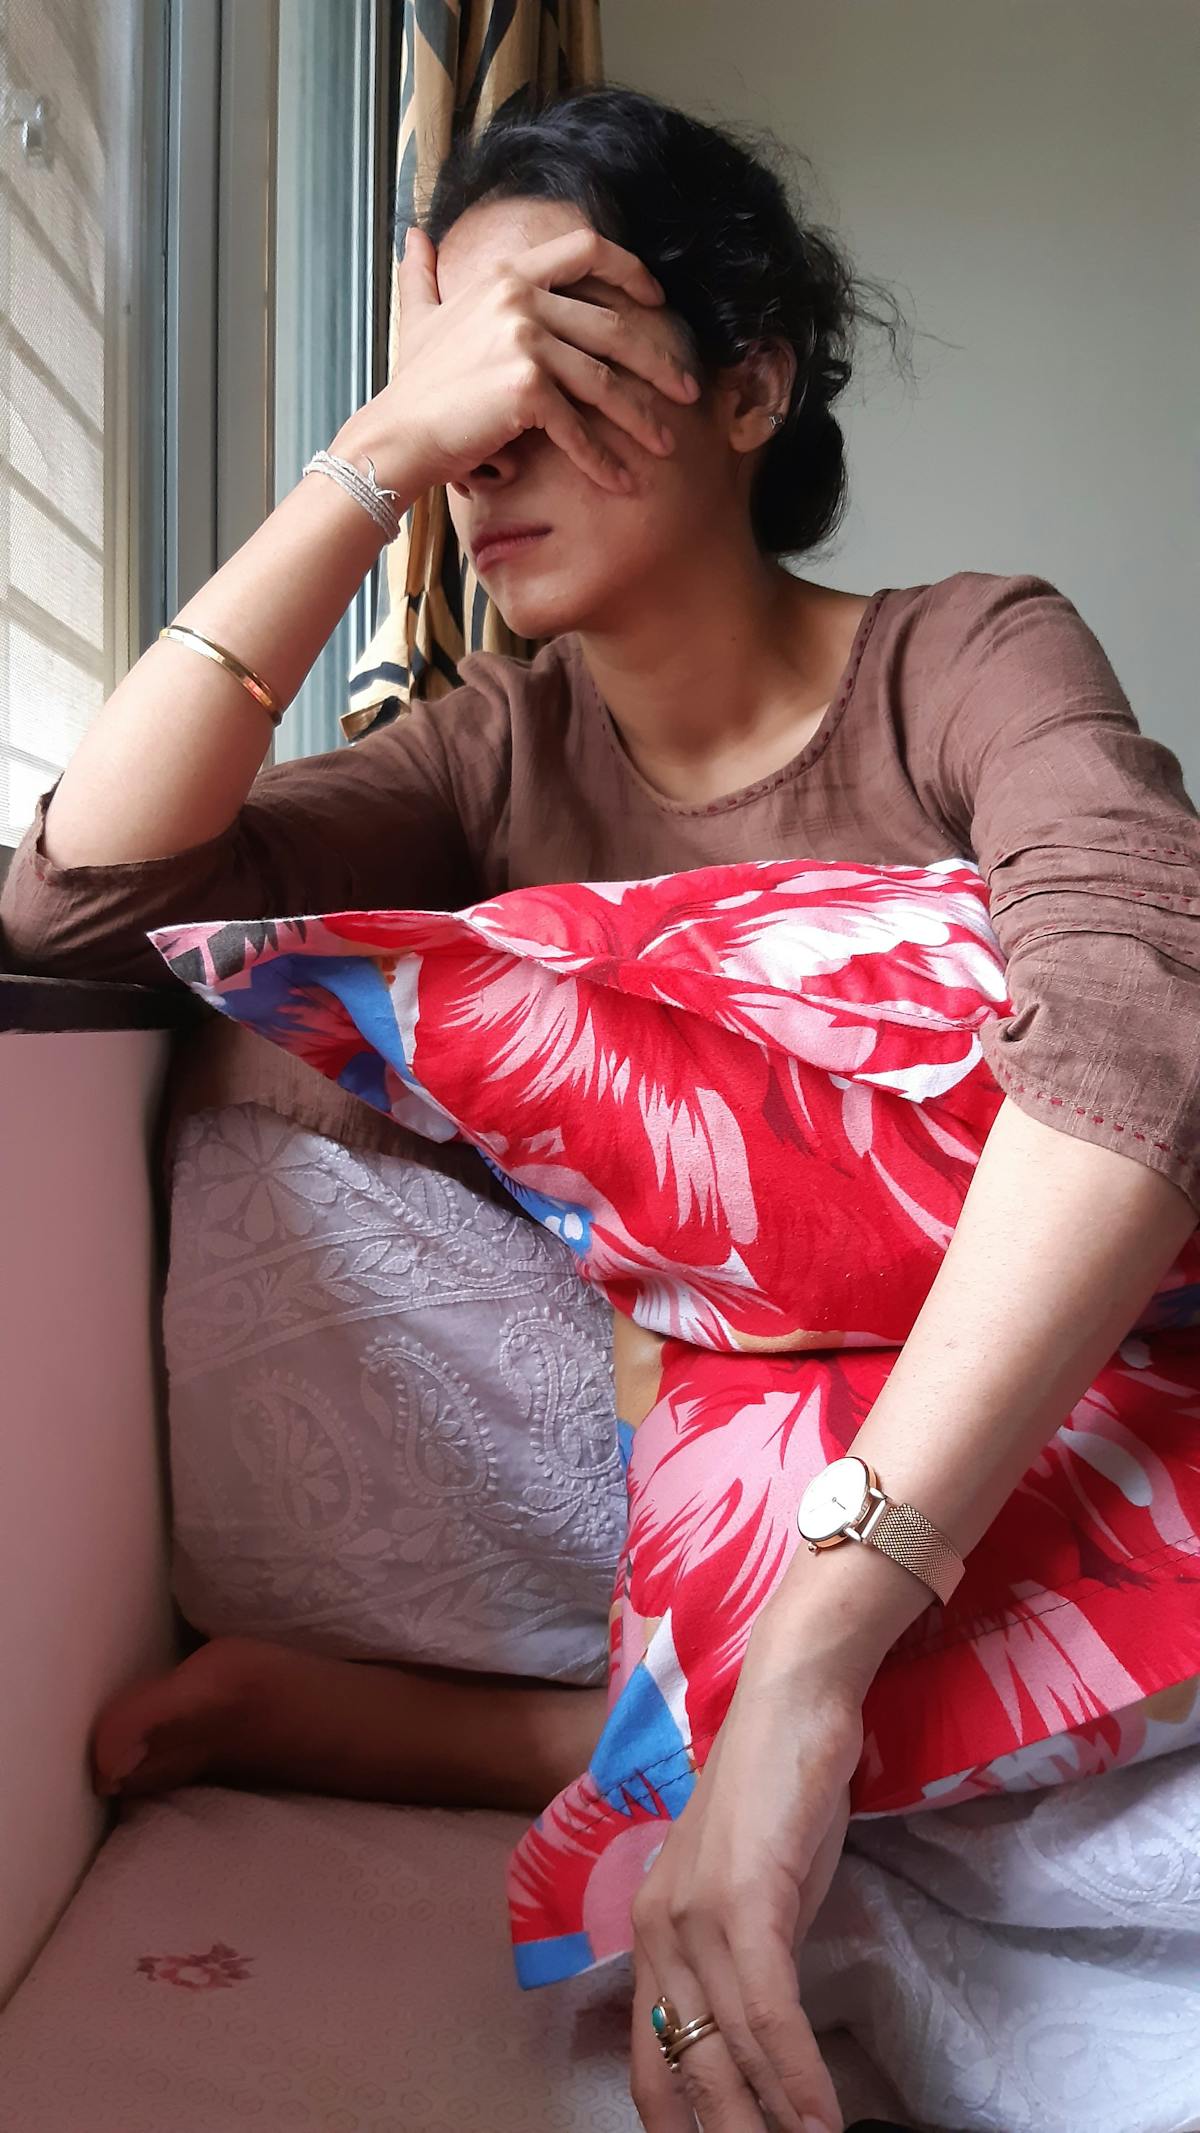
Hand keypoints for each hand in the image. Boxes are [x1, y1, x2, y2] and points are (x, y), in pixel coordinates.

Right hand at [337, 223, 700, 498]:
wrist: (397, 434)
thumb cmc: (413, 384)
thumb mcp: (420, 317)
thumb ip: (424, 275)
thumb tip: (414, 238)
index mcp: (507, 274)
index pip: (586, 248)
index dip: (630, 270)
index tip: (656, 300)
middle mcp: (520, 298)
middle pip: (612, 325)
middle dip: (657, 361)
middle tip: (687, 391)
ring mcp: (524, 341)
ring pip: (604, 381)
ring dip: (640, 418)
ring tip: (665, 445)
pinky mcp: (526, 389)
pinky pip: (578, 427)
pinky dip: (602, 460)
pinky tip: (621, 481)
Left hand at [628, 1632, 859, 2132]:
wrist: (797, 1700)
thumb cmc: (783, 1789)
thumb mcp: (755, 1890)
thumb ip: (745, 1960)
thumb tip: (762, 2044)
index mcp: (652, 1931)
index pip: (651, 2062)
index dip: (680, 2126)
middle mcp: (658, 1930)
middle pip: (686, 2072)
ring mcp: (695, 1914)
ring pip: (728, 2052)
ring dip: (770, 2123)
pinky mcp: (744, 1900)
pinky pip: (767, 2012)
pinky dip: (796, 2075)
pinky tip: (821, 2121)